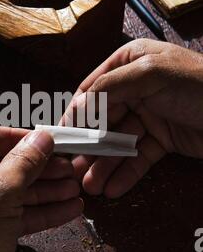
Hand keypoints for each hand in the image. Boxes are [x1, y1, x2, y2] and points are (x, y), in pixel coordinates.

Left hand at [0, 121, 81, 251]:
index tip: (43, 141)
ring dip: (46, 190)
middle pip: (3, 165)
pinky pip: (16, 215)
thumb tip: (42, 137)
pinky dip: (41, 212)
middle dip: (39, 168)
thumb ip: (24, 162)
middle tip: (67, 168)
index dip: (15, 136)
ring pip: (14, 192)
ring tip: (74, 188)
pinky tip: (68, 209)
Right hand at [64, 39, 202, 197]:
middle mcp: (136, 88)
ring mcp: (149, 115)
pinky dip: (127, 173)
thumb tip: (77, 108)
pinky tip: (113, 188)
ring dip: (104, 165)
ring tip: (91, 186)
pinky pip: (139, 157)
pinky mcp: (162, 139)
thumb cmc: (195, 85)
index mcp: (129, 63)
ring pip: (119, 142)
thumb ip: (109, 88)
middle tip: (74, 171)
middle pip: (103, 120)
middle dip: (89, 147)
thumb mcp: (148, 74)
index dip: (75, 115)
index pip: (93, 89)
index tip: (62, 138)